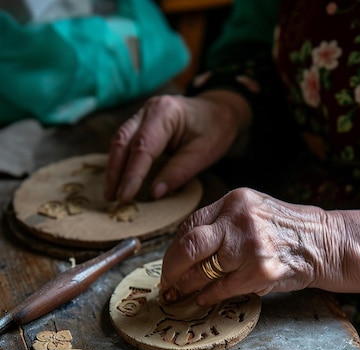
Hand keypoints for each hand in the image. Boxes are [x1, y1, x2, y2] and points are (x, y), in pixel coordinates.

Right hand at [104, 91, 251, 201]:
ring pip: (119, 141)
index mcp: (166, 113)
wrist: (218, 110)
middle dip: (115, 172)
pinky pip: (124, 143)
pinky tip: (117, 181)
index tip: (124, 196)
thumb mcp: (203, 154)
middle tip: (111, 199)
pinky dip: (120, 163)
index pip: (143, 146)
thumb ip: (179, 172)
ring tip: (110, 194)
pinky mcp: (140, 124)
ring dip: (113, 169)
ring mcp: (141, 115)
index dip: (132, 174)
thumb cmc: (215, 130)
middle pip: (123, 141)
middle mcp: (148, 110)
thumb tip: (154, 193)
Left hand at [159, 188, 359, 305]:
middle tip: (166, 284)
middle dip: (171, 269)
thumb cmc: (286, 231)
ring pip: (202, 271)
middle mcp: (240, 219)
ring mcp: (250, 246)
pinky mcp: (260, 271)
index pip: (191, 225)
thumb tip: (186, 250)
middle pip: (188, 246)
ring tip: (179, 294)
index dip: (174, 249)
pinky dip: (207, 297)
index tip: (169, 264)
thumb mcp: (253, 211)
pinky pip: (221, 289)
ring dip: (186, 287)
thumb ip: (222, 223)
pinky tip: (202, 300)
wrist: (325, 243)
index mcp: (235, 201)